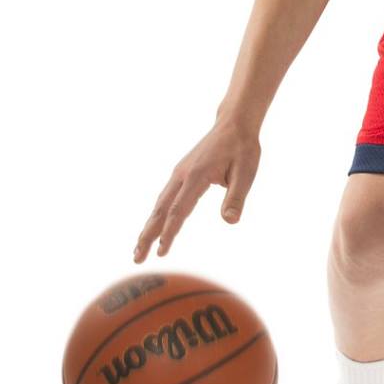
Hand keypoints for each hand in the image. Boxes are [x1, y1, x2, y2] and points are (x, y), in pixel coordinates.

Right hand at [133, 116, 261, 262]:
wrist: (234, 124)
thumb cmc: (242, 148)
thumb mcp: (246, 172)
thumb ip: (236, 197)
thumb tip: (230, 222)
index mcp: (196, 176)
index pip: (178, 211)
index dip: (169, 233)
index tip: (161, 252)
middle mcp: (182, 175)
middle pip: (160, 210)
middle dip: (148, 235)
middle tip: (137, 259)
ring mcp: (179, 174)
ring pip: (160, 205)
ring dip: (149, 227)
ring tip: (140, 249)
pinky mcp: (181, 173)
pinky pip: (165, 198)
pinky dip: (157, 215)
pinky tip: (155, 227)